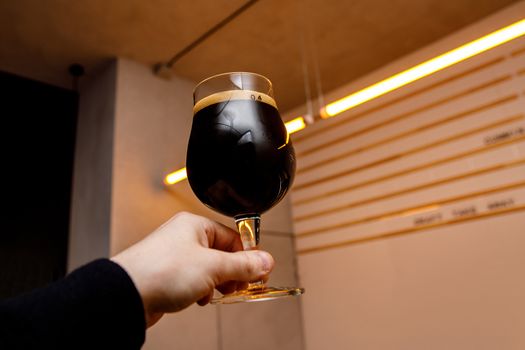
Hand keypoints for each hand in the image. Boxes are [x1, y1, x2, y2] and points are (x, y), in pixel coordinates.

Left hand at [111, 212, 273, 327]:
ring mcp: (175, 256)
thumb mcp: (212, 267)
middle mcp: (185, 237)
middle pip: (222, 253)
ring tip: (216, 293)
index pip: (233, 237)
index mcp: (196, 225)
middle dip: (233, 273)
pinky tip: (198, 298)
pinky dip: (201, 290)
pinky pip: (194, 280)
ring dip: (217, 283)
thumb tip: (265, 261)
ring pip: (209, 269)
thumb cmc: (160, 271)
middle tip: (241, 286)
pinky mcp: (168, 275)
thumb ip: (242, 265)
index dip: (248, 256)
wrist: (126, 294)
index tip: (260, 272)